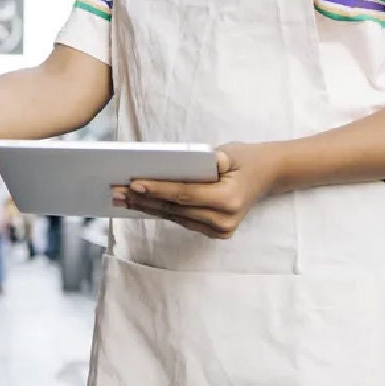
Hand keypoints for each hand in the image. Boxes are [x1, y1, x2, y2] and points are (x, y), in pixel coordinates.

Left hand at [113, 143, 285, 238]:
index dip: (157, 189)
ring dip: (146, 207)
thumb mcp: (231, 153)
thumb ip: (209, 160)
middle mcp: (224, 220)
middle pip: (174, 209)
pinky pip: (182, 220)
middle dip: (143, 199)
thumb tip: (180, 162)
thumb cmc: (245, 160)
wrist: (269, 175)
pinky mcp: (215, 232)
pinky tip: (140, 203)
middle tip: (115, 191)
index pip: (184, 194)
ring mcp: (220, 230)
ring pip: (174, 217)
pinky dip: (161, 211)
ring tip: (121, 198)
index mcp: (228, 200)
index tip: (133, 183)